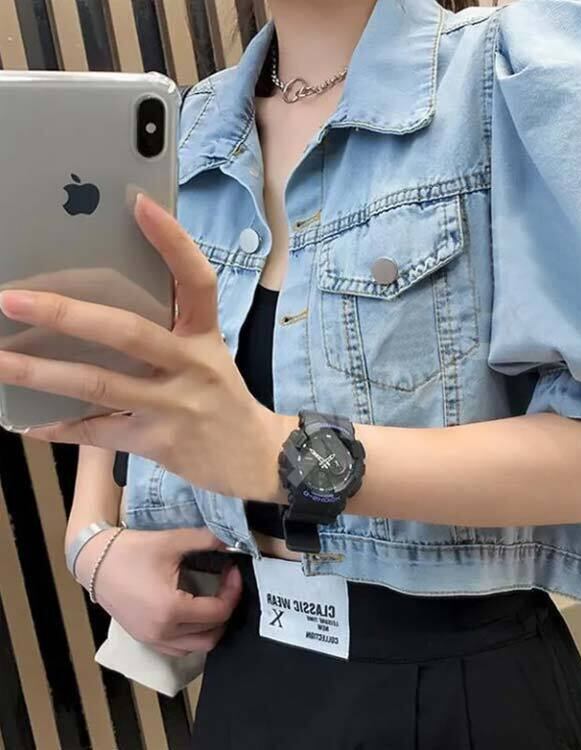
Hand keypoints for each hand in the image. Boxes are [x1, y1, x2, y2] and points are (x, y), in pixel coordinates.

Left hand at [0, 194, 294, 500]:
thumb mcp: (208, 356)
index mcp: (205, 336)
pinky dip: (60, 427)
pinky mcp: (158, 442)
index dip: (172, 242)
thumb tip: (100, 306)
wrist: (256, 456)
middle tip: (11, 299)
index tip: (139, 204)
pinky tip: (27, 422)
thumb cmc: (223, 397)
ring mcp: (175, 405)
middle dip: (67, 315)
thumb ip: (168, 331)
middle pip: (129, 332)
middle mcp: (192, 365)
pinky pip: (98, 432)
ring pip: (100, 383)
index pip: (196, 281)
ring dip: (41, 372)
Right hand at [75, 527, 242, 656]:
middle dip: (226, 609)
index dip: (234, 591)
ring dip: (211, 626)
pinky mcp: (144, 640)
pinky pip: (178, 648)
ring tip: (214, 599)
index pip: (219, 612)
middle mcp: (162, 632)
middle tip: (227, 585)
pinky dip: (193, 636)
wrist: (94, 561)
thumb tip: (233, 540)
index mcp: (171, 610)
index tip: (233, 571)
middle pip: (212, 634)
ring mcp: (151, 640)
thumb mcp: (172, 541)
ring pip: (196, 647)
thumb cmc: (131, 551)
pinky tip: (194, 613)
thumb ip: (207, 540)